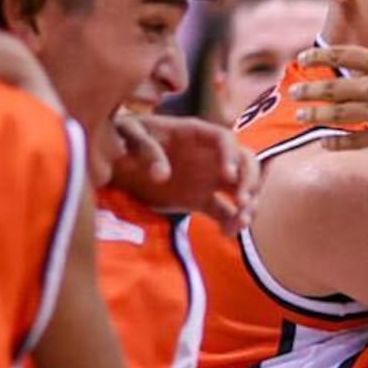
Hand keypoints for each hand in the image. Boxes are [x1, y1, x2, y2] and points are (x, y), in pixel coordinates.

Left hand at [108, 112, 257, 232]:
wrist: (116, 160)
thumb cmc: (123, 138)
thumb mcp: (128, 134)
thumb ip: (145, 149)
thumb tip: (162, 175)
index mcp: (195, 133)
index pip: (224, 138)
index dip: (231, 155)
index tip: (227, 175)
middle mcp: (209, 154)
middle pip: (245, 162)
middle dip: (250, 181)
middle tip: (242, 202)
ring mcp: (208, 178)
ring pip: (241, 188)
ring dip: (248, 204)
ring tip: (239, 224)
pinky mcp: (201, 200)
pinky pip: (225, 211)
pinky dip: (231, 222)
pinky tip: (227, 234)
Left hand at [300, 46, 367, 150]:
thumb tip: (363, 62)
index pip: (348, 56)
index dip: (322, 57)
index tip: (303, 58)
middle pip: (339, 87)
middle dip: (312, 89)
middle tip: (294, 91)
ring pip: (344, 114)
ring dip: (318, 114)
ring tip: (301, 115)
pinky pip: (360, 140)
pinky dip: (340, 142)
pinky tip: (324, 142)